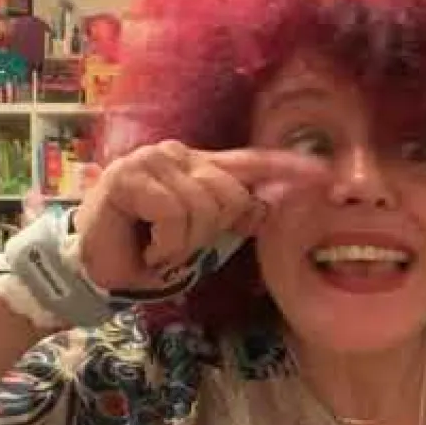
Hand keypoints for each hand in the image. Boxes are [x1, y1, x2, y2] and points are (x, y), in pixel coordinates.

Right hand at [73, 140, 325, 292]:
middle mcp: (179, 155)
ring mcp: (153, 160)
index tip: (325, 175)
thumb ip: (232, 218)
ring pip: (205, 207)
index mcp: (199, 166)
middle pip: (231, 195)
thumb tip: (267, 207)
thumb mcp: (202, 238)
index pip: (250, 162)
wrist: (100, 270)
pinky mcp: (131, 175)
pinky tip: (145, 245)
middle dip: (209, 232)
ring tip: (159, 246)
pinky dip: (166, 244)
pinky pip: (176, 215)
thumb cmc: (149, 252)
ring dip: (184, 243)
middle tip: (177, 245)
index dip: (287, 168)